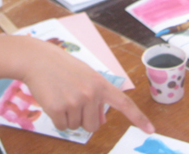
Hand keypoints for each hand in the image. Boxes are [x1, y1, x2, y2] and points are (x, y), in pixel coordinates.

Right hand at [19, 38, 154, 134]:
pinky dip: (57, 118)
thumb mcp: (84, 77)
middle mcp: (91, 93)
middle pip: (93, 126)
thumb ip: (95, 98)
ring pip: (76, 126)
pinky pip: (62, 126)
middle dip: (83, 119)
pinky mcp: (58, 109)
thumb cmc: (61, 67)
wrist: (37, 59)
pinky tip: (52, 100)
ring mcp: (75, 101)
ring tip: (61, 95)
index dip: (138, 117)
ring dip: (68, 117)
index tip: (151, 129)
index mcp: (100, 84)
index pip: (124, 103)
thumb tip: (99, 123)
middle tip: (72, 100)